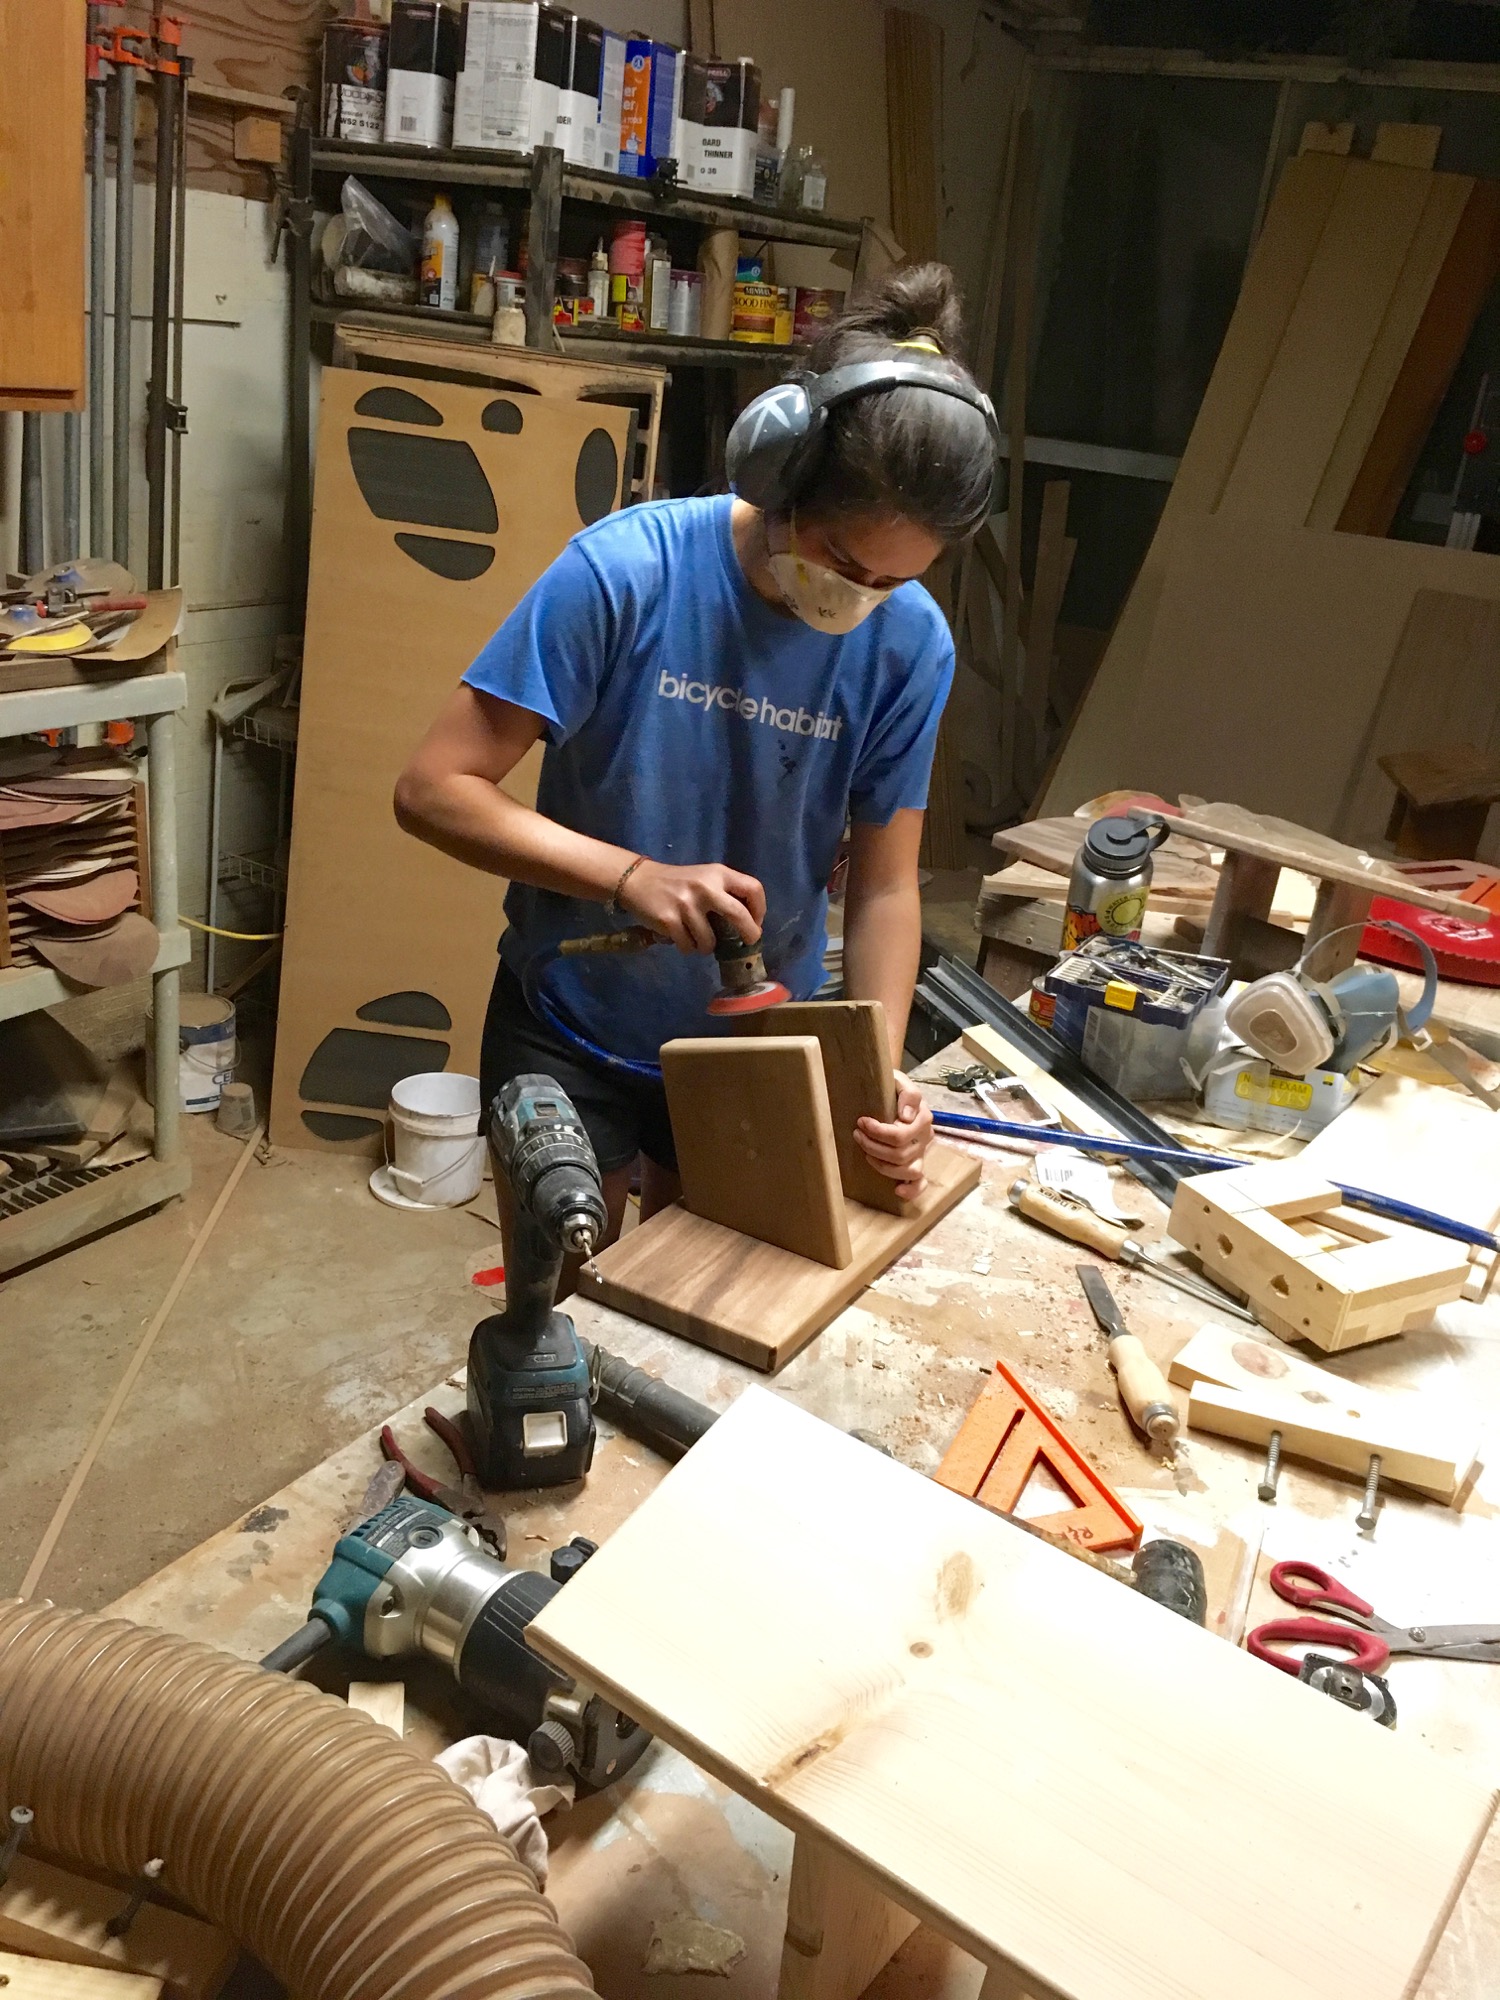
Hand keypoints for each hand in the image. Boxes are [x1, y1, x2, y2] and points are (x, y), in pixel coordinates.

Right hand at [619, 859, 765, 955]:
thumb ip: (725, 893)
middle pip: (738, 915)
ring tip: (698, 940)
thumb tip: (748, 924)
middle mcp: (705, 886)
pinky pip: (688, 946)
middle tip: (748, 942)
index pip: (753, 889)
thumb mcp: (704, 878)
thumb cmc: (677, 882)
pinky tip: (681, 938)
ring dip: (706, 947)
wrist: (638, 880)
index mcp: (718, 873)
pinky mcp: (669, 920)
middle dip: (749, 933)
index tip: (755, 922)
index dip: (760, 909)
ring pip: (710, 941)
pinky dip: (687, 947)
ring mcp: (686, 904)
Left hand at [854, 1072, 932, 1199]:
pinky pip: (921, 1183)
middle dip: (873, 1146)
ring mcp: (921, 1153)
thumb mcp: (899, 1080)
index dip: (877, 1132)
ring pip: (908, 1170)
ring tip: (865, 1153)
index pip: (900, 1135)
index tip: (860, 1122)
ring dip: (883, 1165)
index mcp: (923, 1118)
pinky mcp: (916, 1163)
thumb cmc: (890, 1086)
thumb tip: (907, 1116)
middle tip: (857, 1134)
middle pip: (900, 1154)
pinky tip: (897, 1190)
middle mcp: (925, 1138)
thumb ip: (908, 1094)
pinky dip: (912, 1190)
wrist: (889, 1089)